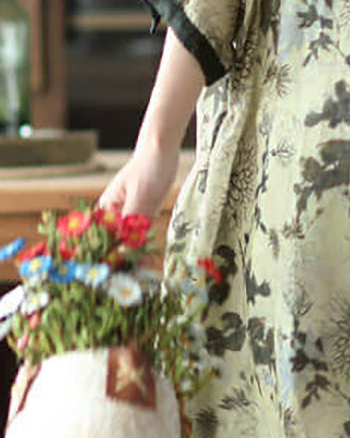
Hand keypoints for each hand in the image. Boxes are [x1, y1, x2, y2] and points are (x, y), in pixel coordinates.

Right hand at [96, 142, 180, 271]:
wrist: (162, 150)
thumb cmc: (148, 168)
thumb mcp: (142, 197)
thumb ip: (133, 223)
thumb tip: (125, 250)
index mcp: (105, 210)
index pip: (99, 242)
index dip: (103, 261)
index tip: (110, 280)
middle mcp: (112, 216)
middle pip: (113, 246)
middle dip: (119, 265)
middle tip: (128, 287)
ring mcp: (127, 217)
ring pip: (128, 244)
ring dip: (133, 261)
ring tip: (140, 282)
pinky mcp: (141, 215)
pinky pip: (141, 238)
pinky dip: (145, 250)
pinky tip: (151, 265)